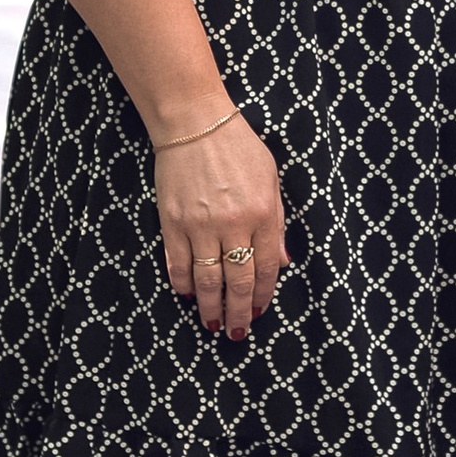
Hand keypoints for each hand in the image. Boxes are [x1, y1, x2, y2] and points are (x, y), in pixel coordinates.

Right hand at [151, 112, 288, 341]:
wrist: (194, 124)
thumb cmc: (238, 148)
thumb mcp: (271, 180)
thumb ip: (278, 223)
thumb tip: (282, 263)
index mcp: (262, 213)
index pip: (266, 268)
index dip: (263, 295)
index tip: (260, 312)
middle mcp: (233, 223)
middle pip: (237, 281)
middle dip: (239, 312)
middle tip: (238, 332)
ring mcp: (200, 225)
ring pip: (206, 280)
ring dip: (210, 306)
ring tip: (213, 322)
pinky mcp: (172, 222)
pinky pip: (178, 264)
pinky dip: (182, 284)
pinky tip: (187, 294)